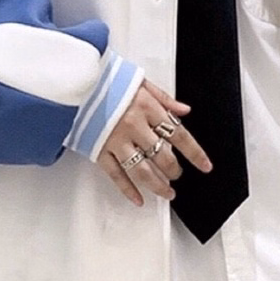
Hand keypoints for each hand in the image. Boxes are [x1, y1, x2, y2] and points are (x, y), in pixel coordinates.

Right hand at [99, 79, 211, 206]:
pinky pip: (116, 175)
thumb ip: (165, 98)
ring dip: (158, 185)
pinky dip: (128, 190)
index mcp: (148, 107)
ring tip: (167, 192)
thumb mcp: (140, 81)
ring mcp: (116, 140)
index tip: (205, 166)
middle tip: (178, 174)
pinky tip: (139, 199)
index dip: (195, 153)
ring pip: (142, 170)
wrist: (74, 82)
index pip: (179, 135)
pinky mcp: (99, 150)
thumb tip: (185, 111)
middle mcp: (134, 126)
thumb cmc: (107, 80)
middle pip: (162, 156)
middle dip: (174, 169)